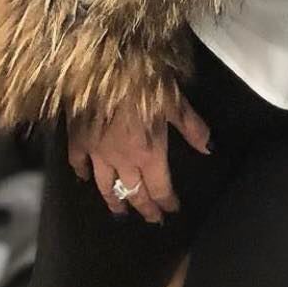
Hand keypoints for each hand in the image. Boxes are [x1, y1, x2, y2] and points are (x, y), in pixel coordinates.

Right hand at [67, 93, 212, 223]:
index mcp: (149, 153)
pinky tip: (84, 180)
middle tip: (151, 219)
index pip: (160, 187)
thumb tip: (209, 150)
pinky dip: (82, 174)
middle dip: (145, 207)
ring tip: (120, 213)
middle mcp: (122, 160)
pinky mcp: (78, 140)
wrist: (106, 67)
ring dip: (114, 201)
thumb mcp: (175, 103)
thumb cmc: (146, 82)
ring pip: (105, 186)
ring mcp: (97, 153)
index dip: (167, 201)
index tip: (171, 211)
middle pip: (134, 192)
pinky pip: (78, 164)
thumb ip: (193, 128)